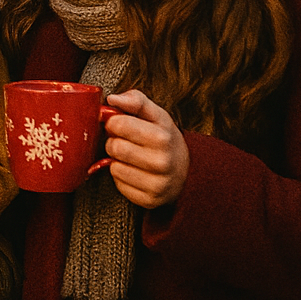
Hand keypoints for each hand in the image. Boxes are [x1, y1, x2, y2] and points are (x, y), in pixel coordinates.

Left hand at [103, 89, 188, 208]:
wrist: (187, 173)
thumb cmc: (165, 140)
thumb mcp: (157, 116)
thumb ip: (136, 101)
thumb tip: (113, 99)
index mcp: (162, 137)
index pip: (118, 124)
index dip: (113, 122)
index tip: (119, 124)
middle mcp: (161, 162)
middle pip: (114, 147)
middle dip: (114, 142)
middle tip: (125, 142)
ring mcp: (156, 184)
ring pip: (114, 167)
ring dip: (117, 161)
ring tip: (131, 157)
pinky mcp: (148, 200)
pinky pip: (119, 185)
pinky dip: (122, 177)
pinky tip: (135, 172)